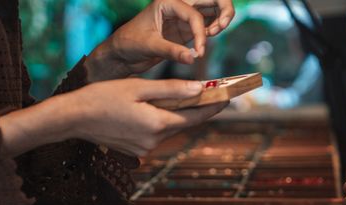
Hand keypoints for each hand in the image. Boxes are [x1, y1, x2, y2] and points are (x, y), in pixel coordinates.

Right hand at [71, 78, 225, 155]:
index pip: (194, 118)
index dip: (212, 108)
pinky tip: (153, 109)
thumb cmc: (103, 97)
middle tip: (209, 93)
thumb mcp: (139, 88)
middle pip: (183, 124)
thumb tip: (198, 89)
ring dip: (175, 115)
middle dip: (195, 109)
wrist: (75, 118)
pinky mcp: (137, 151)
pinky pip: (156, 134)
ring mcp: (145, 149)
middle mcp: (154, 141)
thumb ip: (171, 90)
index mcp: (157, 124)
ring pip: (169, 129)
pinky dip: (160, 122)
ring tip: (179, 97)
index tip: (227, 99)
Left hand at [86, 0, 234, 81]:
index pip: (193, 13)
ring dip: (221, 19)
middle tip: (221, 28)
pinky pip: (207, 25)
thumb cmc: (129, 43)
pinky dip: (212, 31)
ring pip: (212, 9)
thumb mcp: (149, 46)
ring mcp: (184, 17)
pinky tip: (204, 44)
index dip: (200, 32)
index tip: (200, 52)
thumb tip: (192, 58)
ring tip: (213, 34)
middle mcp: (178, 5)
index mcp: (167, 2)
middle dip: (223, 10)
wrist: (122, 53)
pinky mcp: (186, 30)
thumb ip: (171, 51)